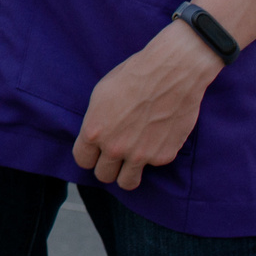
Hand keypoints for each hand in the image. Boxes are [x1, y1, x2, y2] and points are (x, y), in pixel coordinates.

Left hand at [70, 21, 220, 190]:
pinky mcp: (163, 156)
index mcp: (94, 131)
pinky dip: (153, 156)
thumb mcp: (101, 96)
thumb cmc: (134, 77)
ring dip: (127, 173)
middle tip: (116, 156)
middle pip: (103, 176)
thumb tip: (96, 138)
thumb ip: (96, 123)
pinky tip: (157, 137)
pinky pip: (152, 166)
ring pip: (127, 182)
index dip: (89, 156)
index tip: (96, 152)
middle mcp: (115, 148)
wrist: (172, 73)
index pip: (82, 160)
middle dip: (108, 166)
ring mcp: (140, 155)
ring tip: (132, 160)